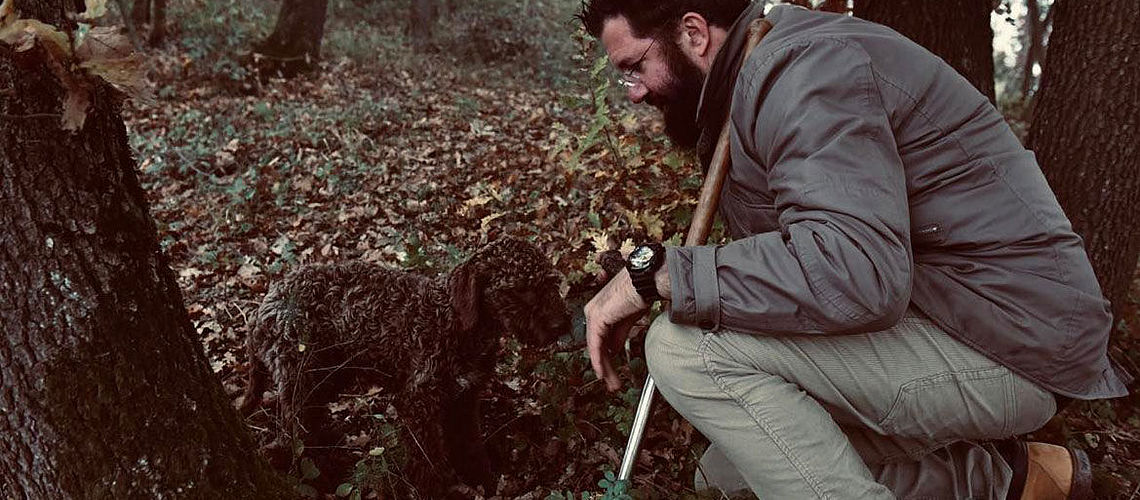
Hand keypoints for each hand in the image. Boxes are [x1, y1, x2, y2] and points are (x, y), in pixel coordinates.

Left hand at [584, 268, 648, 391]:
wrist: (648, 280)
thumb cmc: (642, 292)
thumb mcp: (629, 319)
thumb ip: (618, 334)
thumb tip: (612, 350)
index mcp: (600, 309)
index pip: (599, 339)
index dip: (606, 358)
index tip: (613, 373)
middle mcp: (593, 310)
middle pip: (597, 345)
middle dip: (606, 367)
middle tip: (612, 383)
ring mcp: (593, 313)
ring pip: (595, 347)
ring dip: (604, 368)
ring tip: (612, 384)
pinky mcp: (598, 316)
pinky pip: (595, 344)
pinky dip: (598, 359)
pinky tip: (602, 372)